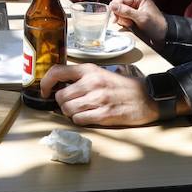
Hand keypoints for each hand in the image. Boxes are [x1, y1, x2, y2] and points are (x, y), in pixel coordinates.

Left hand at [41, 63, 158, 127]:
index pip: (57, 72)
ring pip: (67, 110)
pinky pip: (79, 120)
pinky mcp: (104, 114)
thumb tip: (58, 86)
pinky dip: (80, 120)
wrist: (146, 97)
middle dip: (62, 103)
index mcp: (89, 70)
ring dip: (70, 113)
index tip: (45, 91)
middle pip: (60, 96)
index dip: (46, 83)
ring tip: (81, 110)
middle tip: (71, 104)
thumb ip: (81, 78)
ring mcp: (98, 99)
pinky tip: (89, 116)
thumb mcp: (100, 74)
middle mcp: (91, 83)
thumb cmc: (121, 87)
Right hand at [109, 0, 166, 47]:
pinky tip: (130, 24)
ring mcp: (133, 5)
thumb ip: (126, 11)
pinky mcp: (132, 12)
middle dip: (119, 15)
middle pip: (117, 4)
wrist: (163, 33)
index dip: (114, 9)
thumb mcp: (141, 18)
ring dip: (122, 19)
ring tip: (130, 24)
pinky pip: (122, 15)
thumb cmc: (155, 24)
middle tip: (126, 23)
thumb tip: (111, 6)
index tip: (114, 20)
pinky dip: (124, 21)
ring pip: (118, 11)